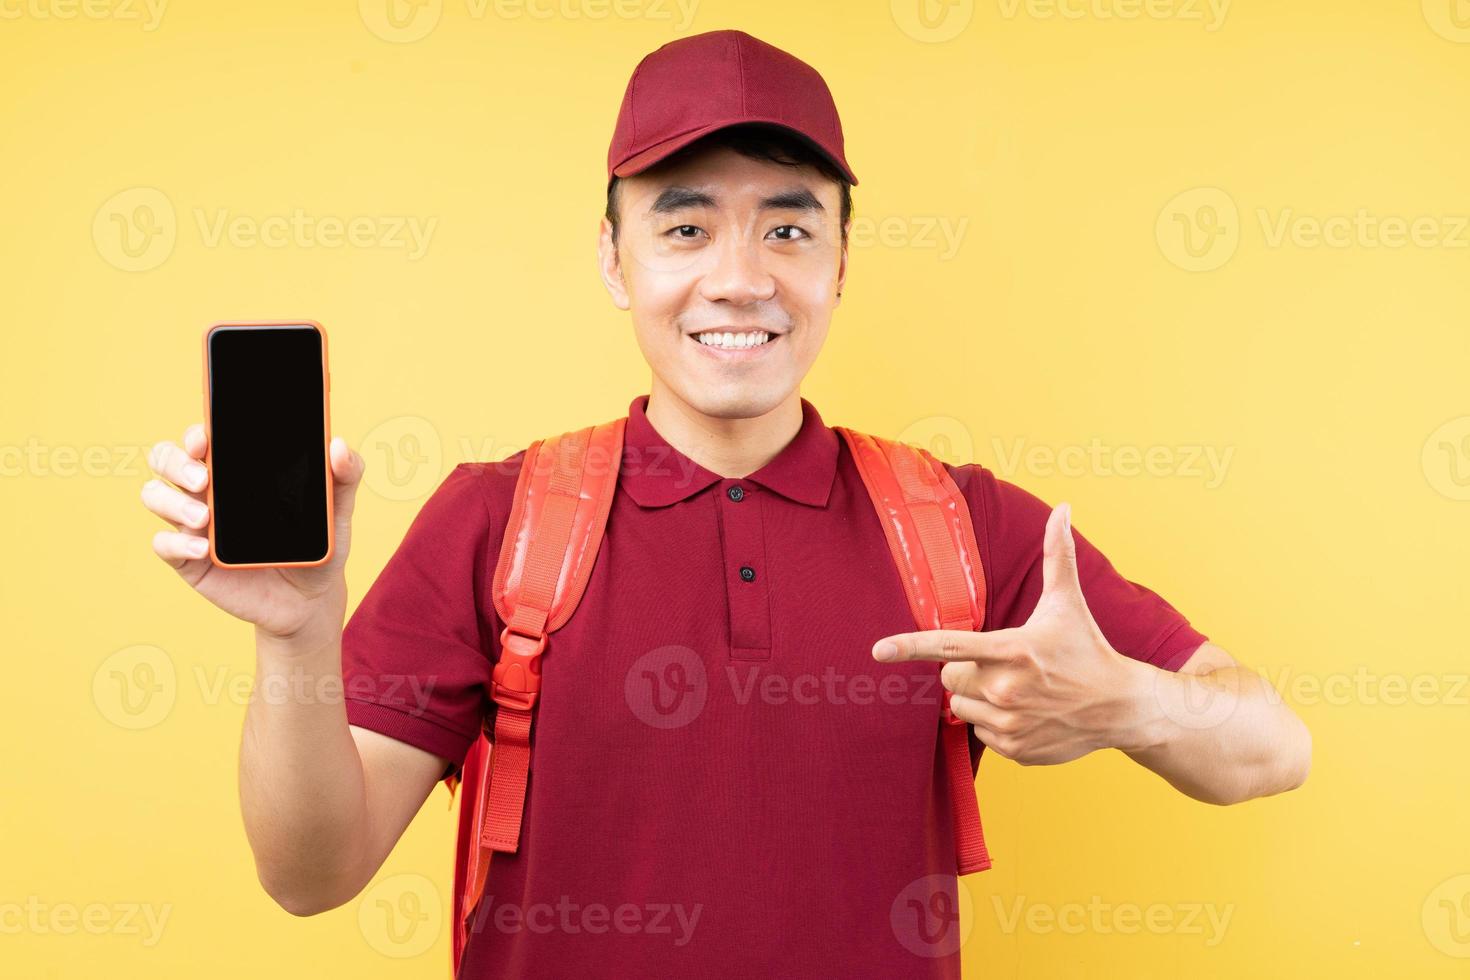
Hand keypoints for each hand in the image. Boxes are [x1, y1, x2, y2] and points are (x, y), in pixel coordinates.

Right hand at [141, 423, 365, 644]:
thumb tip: (338, 446)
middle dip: (176, 462)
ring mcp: (193, 524)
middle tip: (204, 478)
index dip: (195, 433)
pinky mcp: (189, 559)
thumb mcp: (338, 509)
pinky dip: (176, 542)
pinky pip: (163, 544)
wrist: (311, 597)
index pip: (201, 439)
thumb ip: (345, 474)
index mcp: (236, 469)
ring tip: (204, 518)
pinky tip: (203, 548)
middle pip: (166, 459)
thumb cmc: (317, 543)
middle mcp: (207, 490)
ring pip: (154, 495)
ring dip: (171, 501)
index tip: (205, 439)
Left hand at [870, 503, 1146, 764]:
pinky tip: (1028, 714)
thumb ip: (1057, 554)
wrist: (1122, 707)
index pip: (948, 647)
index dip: (909, 647)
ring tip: (1018, 691)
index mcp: (1012, 650)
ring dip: (979, 699)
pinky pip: (981, 733)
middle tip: (1003, 666)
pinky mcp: (1015, 749)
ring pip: (962, 708)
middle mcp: (1006, 689)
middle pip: (949, 679)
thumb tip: (1062, 507)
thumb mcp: (1068, 603)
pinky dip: (996, 724)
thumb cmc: (1089, 649)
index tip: (878, 651)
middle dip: (966, 671)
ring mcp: (1010, 723)